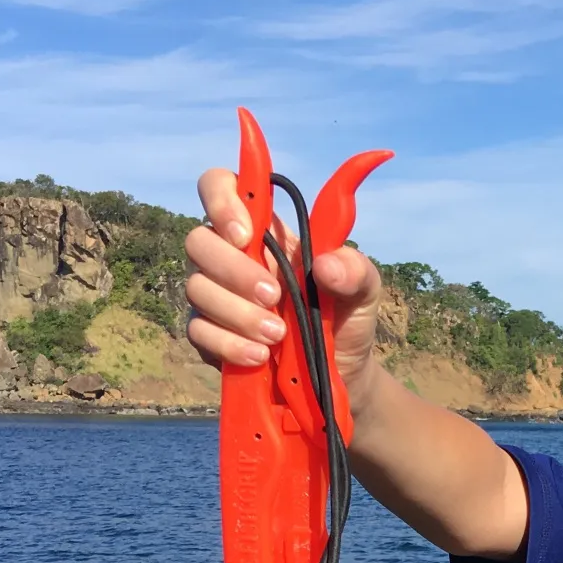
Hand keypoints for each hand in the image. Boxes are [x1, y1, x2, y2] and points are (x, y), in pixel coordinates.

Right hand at [185, 168, 384, 408]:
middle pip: (199, 241)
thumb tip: (325, 267)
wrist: (340, 375)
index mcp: (265, 232)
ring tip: (277, 336)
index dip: (221, 200)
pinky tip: (260, 356)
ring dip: (237, 313)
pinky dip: (229, 344)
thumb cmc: (347, 319)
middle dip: (233, 270)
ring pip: (197, 289)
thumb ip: (354, 268)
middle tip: (274, 296)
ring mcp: (216, 298)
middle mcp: (232, 258)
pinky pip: (199, 333)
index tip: (245, 234)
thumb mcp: (364, 290)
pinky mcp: (210, 337)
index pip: (220, 187)